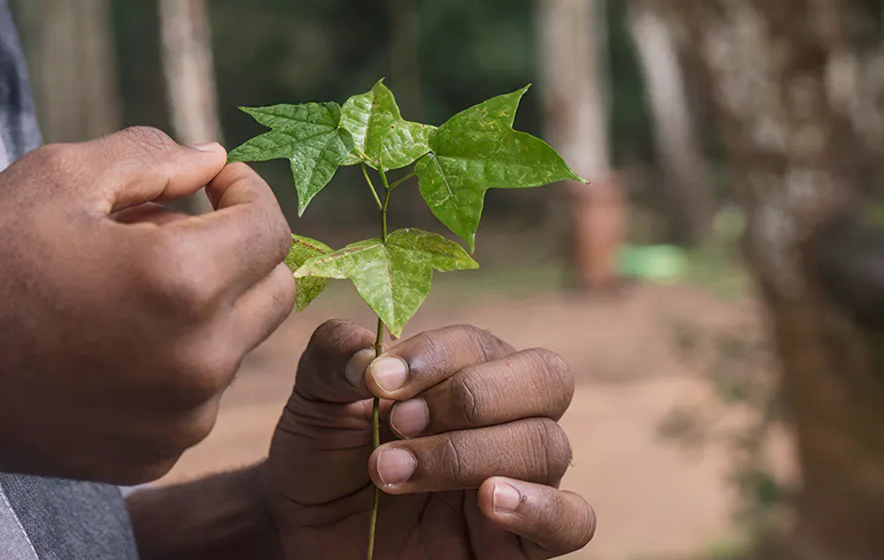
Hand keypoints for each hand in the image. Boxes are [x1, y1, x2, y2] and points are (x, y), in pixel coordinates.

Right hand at [0, 127, 295, 483]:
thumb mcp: (55, 176)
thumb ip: (151, 158)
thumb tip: (211, 160)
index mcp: (181, 281)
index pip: (269, 227)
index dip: (242, 190)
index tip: (207, 181)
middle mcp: (197, 360)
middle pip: (273, 291)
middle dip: (236, 248)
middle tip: (166, 227)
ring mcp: (178, 417)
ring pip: (235, 344)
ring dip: (203, 306)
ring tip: (118, 286)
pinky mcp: (154, 455)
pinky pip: (195, 395)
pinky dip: (172, 361)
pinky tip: (104, 340)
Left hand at [266, 321, 593, 557]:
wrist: (309, 536)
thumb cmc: (324, 459)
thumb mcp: (315, 398)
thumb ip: (334, 356)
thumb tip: (371, 354)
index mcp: (465, 373)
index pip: (481, 344)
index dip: (434, 356)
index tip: (377, 381)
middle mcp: (505, 419)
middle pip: (545, 379)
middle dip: (471, 397)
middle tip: (398, 423)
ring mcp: (521, 479)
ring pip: (548, 446)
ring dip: (467, 454)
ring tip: (392, 472)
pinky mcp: (521, 543)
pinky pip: (574, 521)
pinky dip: (544, 508)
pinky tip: (491, 502)